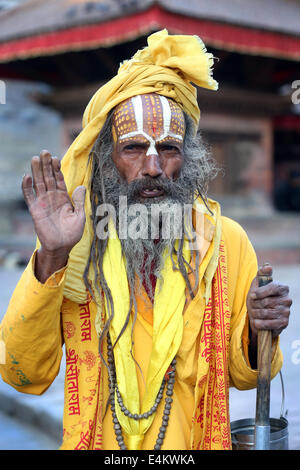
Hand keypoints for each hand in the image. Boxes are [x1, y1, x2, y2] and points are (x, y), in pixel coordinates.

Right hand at [22, 150, 85, 280]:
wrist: (61, 247)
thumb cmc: (72, 233)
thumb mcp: (80, 216)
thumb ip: (79, 201)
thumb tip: (81, 186)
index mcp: (63, 198)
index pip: (59, 179)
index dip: (57, 169)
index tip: (55, 158)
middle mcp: (52, 198)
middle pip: (48, 178)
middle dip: (46, 165)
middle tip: (44, 151)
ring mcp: (43, 203)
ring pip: (39, 183)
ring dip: (37, 171)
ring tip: (35, 158)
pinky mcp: (35, 210)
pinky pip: (29, 197)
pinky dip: (27, 187)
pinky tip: (26, 177)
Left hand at [246, 264, 291, 338]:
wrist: (259, 316)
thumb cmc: (258, 297)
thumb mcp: (257, 284)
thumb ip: (262, 274)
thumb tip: (268, 266)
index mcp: (282, 288)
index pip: (273, 287)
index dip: (260, 292)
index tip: (252, 295)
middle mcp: (287, 299)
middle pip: (266, 302)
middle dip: (254, 304)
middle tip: (251, 306)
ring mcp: (287, 312)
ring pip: (266, 313)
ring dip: (255, 314)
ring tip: (253, 313)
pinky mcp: (284, 323)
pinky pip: (270, 324)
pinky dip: (260, 323)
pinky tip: (256, 322)